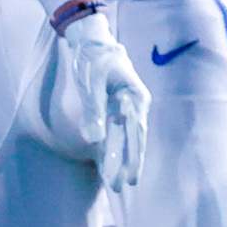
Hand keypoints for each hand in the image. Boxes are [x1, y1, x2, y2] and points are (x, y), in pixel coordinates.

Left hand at [22, 9, 149, 186]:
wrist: (91, 38)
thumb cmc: (93, 57)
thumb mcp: (91, 82)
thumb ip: (93, 111)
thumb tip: (94, 139)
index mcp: (135, 97)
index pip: (135, 133)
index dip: (132, 157)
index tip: (130, 178)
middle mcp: (134, 104)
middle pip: (133, 139)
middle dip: (127, 164)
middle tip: (122, 187)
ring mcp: (126, 107)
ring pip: (125, 138)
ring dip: (120, 158)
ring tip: (116, 183)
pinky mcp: (115, 108)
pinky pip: (116, 131)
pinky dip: (112, 147)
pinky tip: (107, 163)